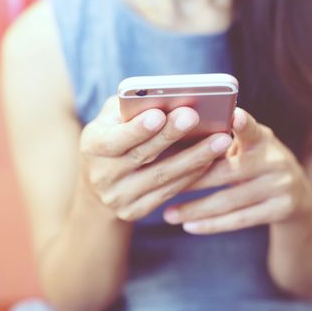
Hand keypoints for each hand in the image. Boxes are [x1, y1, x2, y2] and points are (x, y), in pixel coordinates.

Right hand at [77, 96, 232, 221]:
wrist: (99, 185)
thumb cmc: (113, 137)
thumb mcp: (111, 120)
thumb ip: (130, 109)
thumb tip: (166, 99)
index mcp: (91, 146)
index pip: (114, 139)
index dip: (136, 129)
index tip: (159, 114)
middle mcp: (101, 175)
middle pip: (141, 156)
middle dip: (170, 136)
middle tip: (195, 117)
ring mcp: (118, 197)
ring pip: (161, 177)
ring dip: (193, 158)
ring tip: (220, 140)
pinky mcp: (133, 211)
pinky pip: (168, 192)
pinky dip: (191, 175)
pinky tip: (210, 160)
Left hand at [163, 108, 311, 233]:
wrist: (297, 195)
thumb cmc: (255, 162)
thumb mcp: (247, 147)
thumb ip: (222, 141)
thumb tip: (174, 137)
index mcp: (262, 139)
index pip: (251, 129)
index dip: (243, 124)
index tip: (234, 116)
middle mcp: (275, 160)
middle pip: (226, 172)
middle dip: (191, 180)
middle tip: (161, 185)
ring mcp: (281, 186)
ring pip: (229, 200)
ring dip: (195, 209)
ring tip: (168, 215)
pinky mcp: (282, 209)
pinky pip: (239, 219)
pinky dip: (211, 224)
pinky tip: (189, 226)